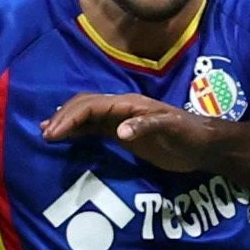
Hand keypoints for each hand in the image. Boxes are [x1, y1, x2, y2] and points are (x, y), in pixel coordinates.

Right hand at [44, 93, 227, 173]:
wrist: (204, 146)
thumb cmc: (190, 135)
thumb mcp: (172, 130)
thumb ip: (147, 127)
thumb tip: (119, 131)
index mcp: (129, 104)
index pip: (92, 106)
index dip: (71, 117)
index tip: (54, 132)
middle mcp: (122, 108)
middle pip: (85, 107)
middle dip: (64, 118)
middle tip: (45, 134)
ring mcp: (122, 120)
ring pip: (87, 116)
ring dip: (67, 122)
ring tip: (47, 132)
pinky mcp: (124, 134)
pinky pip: (95, 129)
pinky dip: (78, 131)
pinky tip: (66, 138)